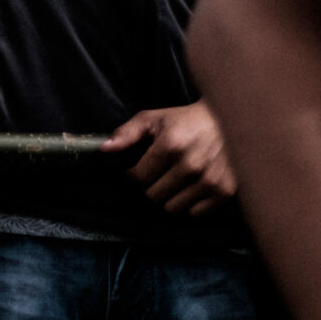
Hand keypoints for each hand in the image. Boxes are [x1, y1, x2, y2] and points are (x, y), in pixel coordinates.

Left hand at [105, 102, 234, 215]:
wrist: (228, 121)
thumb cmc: (186, 120)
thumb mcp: (153, 118)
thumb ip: (127, 133)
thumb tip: (104, 149)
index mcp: (171, 145)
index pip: (138, 178)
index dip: (131, 176)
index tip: (134, 171)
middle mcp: (191, 165)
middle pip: (153, 196)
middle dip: (148, 188)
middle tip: (153, 177)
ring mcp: (210, 181)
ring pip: (173, 208)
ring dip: (166, 199)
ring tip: (169, 184)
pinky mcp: (226, 192)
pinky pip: (195, 213)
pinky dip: (187, 206)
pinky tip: (186, 191)